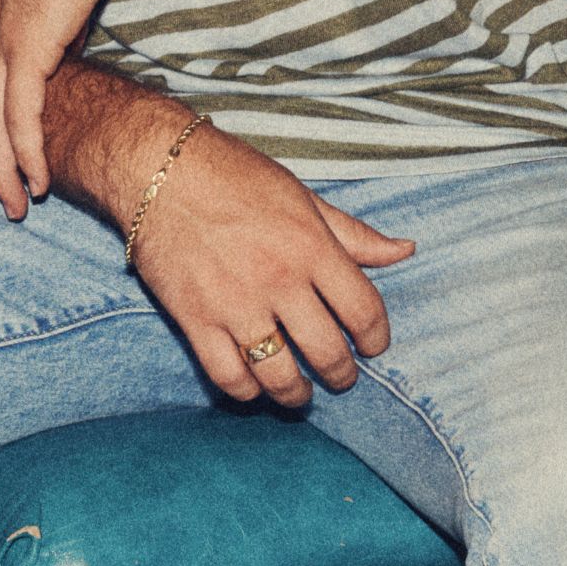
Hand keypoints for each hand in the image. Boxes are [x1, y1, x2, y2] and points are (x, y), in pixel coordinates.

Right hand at [123, 128, 410, 408]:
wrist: (161, 171)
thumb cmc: (236, 177)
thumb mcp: (304, 197)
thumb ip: (354, 233)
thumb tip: (405, 250)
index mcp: (312, 248)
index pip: (364, 311)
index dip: (376, 338)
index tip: (373, 347)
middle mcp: (279, 281)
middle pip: (327, 352)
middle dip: (342, 375)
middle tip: (342, 378)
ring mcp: (236, 305)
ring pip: (279, 375)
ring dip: (296, 393)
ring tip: (301, 392)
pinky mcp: (195, 319)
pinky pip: (228, 376)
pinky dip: (246, 391)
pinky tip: (255, 387)